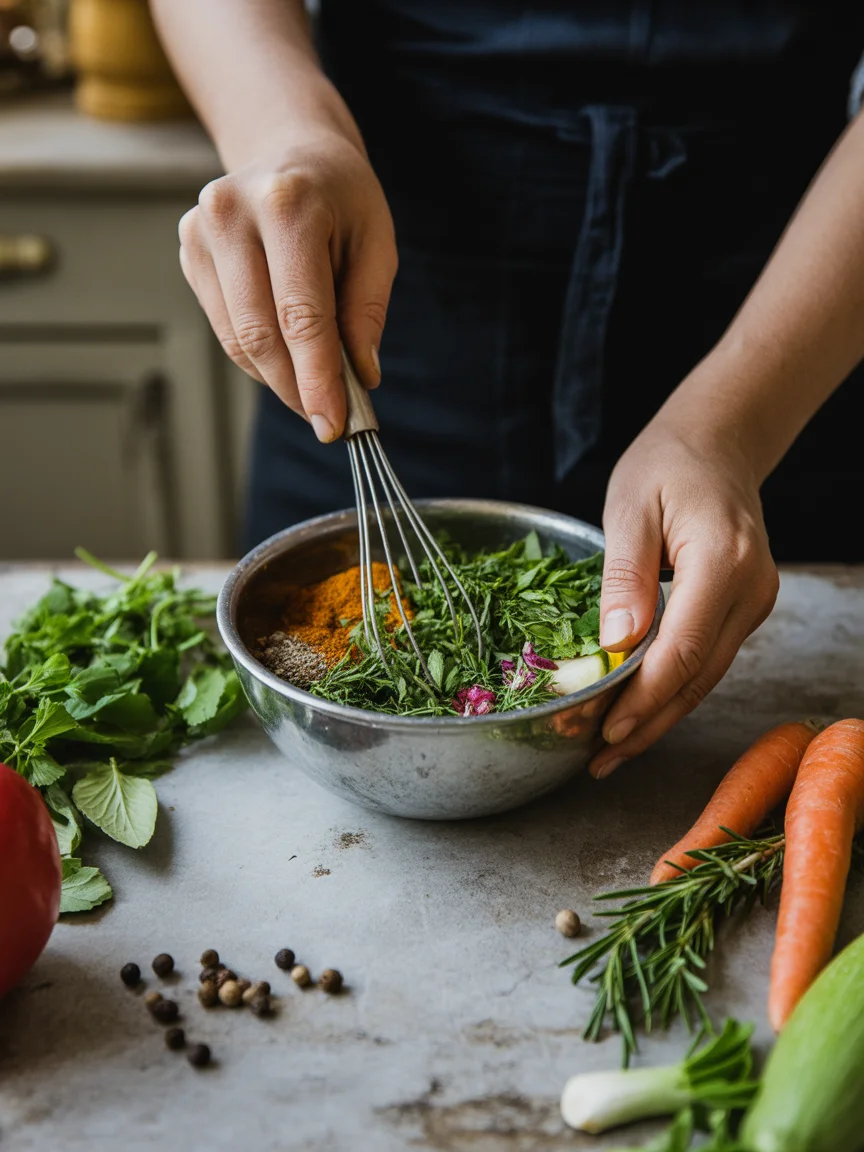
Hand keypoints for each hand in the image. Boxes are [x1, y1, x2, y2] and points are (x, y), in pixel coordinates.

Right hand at [178, 130, 397, 440]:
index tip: (332, 424)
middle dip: (296, 388)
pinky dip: (258, 357)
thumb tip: (359, 377)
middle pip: (261, 333)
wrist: (289, 146)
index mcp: (288, 204)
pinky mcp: (188, 250)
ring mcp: (200, 231)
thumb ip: (367, 312)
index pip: (301, 315)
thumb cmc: (341, 198)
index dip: (317, 378)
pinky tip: (286, 354)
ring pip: (237, 339)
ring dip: (277, 379)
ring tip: (313, 388)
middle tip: (326, 420)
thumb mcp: (377, 243)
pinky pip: (224, 328)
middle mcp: (231, 213)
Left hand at [590, 416, 779, 777]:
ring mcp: (755, 602)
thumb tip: (616, 645)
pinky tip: (637, 712)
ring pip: (704, 677)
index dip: (642, 699)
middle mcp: (752, 590)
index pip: (682, 651)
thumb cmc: (668, 464)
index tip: (603, 729)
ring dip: (658, 717)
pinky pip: (706, 660)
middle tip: (595, 757)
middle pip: (697, 677)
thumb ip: (624, 577)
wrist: (719, 442)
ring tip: (609, 750)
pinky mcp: (745, 609)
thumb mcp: (629, 508)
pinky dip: (671, 689)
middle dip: (645, 723)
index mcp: (724, 562)